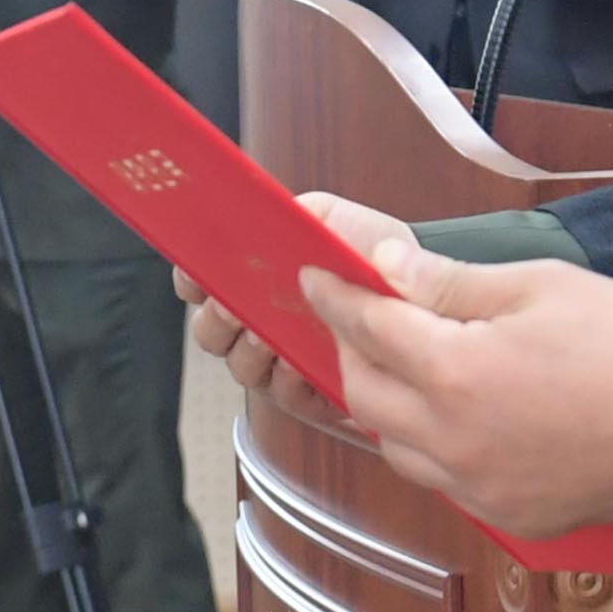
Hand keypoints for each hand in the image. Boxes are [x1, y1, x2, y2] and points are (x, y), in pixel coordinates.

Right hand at [183, 194, 420, 405]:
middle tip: (234, 305)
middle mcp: (259, 322)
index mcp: (255, 278)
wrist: (421, 291)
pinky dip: (287, 380)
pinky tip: (301, 362)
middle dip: (217, 319)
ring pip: (240, 366)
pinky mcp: (308, 395)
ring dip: (250, 350)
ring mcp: (279, 362)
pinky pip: (282, 396)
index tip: (197, 276)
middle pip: (209, 332)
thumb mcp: (331, 218)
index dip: (191, 280)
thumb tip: (260, 216)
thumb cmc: (372, 252)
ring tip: (269, 334)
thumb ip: (294, 214)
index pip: (200, 281)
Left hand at [301, 213, 612, 540]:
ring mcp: (476, 487)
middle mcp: (452, 441)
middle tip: (364, 316)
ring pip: (392, 443)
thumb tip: (386, 265)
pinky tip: (452, 415)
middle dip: (352, 349)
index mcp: (456, 373)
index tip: (317, 275)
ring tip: (407, 364)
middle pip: (362, 393)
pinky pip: (438, 479)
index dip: (335, 295)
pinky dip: (427, 444)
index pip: (367, 327)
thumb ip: (450, 283)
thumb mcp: (538, 287)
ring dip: (385, 402)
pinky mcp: (504, 515)